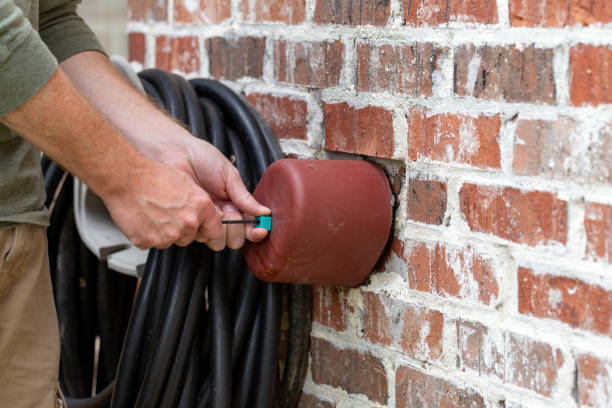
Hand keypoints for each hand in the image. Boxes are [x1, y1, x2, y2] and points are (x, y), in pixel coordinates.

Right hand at [101, 157, 222, 248]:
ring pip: (170, 241)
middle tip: (167, 213)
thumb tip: (203, 214)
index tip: (204, 229)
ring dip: (163, 232)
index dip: (207, 229)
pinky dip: (147, 235)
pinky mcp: (149, 241)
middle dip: (181, 229)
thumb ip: (198, 203)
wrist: (126, 178)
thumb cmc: (152, 176)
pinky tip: (143, 219)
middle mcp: (187, 222)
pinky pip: (151, 243)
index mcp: (200, 206)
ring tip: (153, 213)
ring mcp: (168, 234)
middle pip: (190, 237)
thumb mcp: (186, 182)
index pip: (215, 230)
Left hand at [158, 136, 270, 245]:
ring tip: (214, 207)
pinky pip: (199, 236)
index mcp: (234, 204)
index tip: (261, 230)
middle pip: (235, 239)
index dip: (256, 231)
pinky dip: (202, 226)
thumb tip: (264, 212)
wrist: (176, 154)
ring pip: (218, 242)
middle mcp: (220, 215)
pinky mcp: (188, 223)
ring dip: (220, 228)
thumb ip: (245, 197)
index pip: (249, 226)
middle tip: (230, 210)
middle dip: (236, 229)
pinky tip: (200, 210)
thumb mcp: (229, 176)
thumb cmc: (201, 158)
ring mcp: (204, 220)